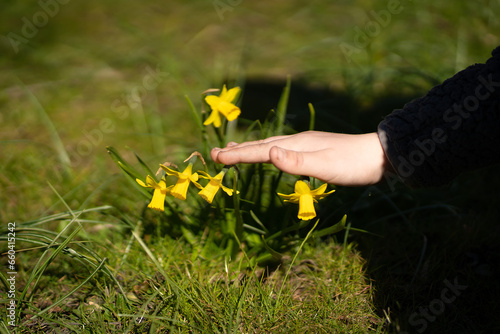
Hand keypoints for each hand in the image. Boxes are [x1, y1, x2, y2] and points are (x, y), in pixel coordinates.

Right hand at [210, 131, 388, 185]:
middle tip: (214, 153)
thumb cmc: (353, 164)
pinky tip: (270, 153)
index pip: (260, 151)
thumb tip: (269, 153)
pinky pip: (281, 150)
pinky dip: (266, 151)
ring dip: (249, 149)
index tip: (215, 157)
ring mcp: (305, 144)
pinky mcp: (312, 150)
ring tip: (233, 149)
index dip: (237, 155)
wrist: (379, 156)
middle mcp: (297, 141)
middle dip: (237, 150)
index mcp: (296, 144)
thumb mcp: (326, 165)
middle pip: (260, 145)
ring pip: (269, 145)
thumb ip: (297, 162)